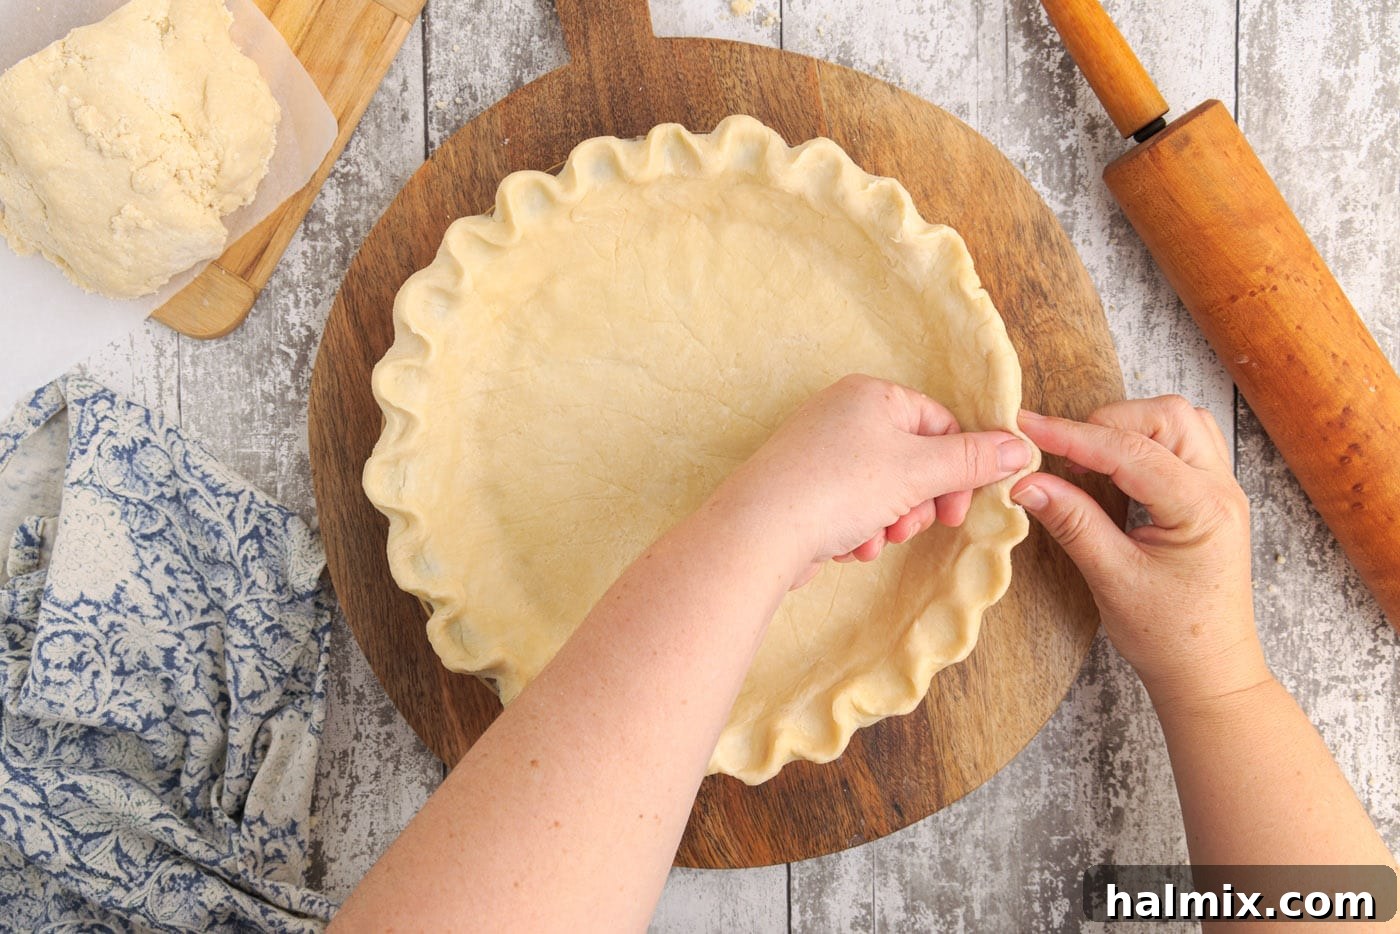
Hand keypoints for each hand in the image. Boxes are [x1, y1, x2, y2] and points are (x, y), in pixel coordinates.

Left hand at [708, 374, 1033, 587]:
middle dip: (919, 501)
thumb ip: (973, 459)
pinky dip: (857, 530)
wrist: (759, 532)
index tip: (960, 508)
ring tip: (873, 538)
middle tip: (914, 528)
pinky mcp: (803, 489)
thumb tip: (1022, 446)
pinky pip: (850, 507)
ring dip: (889, 522)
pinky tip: (846, 547)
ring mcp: (818, 452)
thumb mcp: (918, 471)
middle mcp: (841, 415)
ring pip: (883, 490)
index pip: (938, 423)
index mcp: (871, 395)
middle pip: (911, 459)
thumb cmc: (838, 488)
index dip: (958, 467)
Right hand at [1011, 396, 1269, 707]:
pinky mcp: (1210, 496)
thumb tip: (1027, 482)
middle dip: (1106, 423)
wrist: (1209, 672)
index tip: (1027, 428)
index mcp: (1202, 509)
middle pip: (1165, 416)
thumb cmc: (1168, 636)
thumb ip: (1072, 522)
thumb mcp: (1112, 579)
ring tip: (1087, 457)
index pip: (1130, 451)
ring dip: (1128, 427)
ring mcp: (1221, 489)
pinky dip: (1143, 441)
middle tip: (1061, 452)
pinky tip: (1113, 467)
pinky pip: (1182, 443)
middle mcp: (1221, 489)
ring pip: (1177, 422)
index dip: (1073, 436)